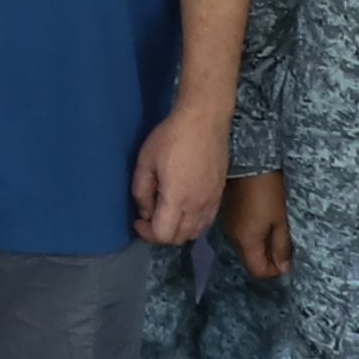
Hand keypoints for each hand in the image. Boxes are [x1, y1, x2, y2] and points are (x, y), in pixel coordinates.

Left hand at [127, 98, 231, 248]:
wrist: (205, 120)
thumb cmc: (171, 137)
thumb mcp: (145, 162)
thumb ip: (141, 192)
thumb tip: (146, 213)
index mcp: (177, 199)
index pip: (163, 235)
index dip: (147, 233)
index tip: (138, 220)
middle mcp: (197, 206)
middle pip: (180, 238)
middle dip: (161, 235)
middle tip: (149, 219)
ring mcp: (212, 202)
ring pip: (195, 233)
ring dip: (178, 231)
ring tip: (166, 215)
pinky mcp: (220, 194)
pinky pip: (206, 221)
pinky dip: (193, 224)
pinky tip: (184, 209)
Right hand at [221, 169, 290, 282]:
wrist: (248, 162)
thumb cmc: (269, 192)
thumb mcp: (281, 220)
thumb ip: (282, 247)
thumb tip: (283, 268)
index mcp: (247, 241)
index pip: (258, 271)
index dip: (274, 271)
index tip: (286, 259)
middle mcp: (233, 238)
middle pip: (251, 260)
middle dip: (268, 258)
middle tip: (284, 243)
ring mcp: (228, 226)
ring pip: (246, 247)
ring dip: (260, 245)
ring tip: (275, 229)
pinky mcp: (228, 215)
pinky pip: (241, 234)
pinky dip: (253, 234)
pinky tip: (262, 219)